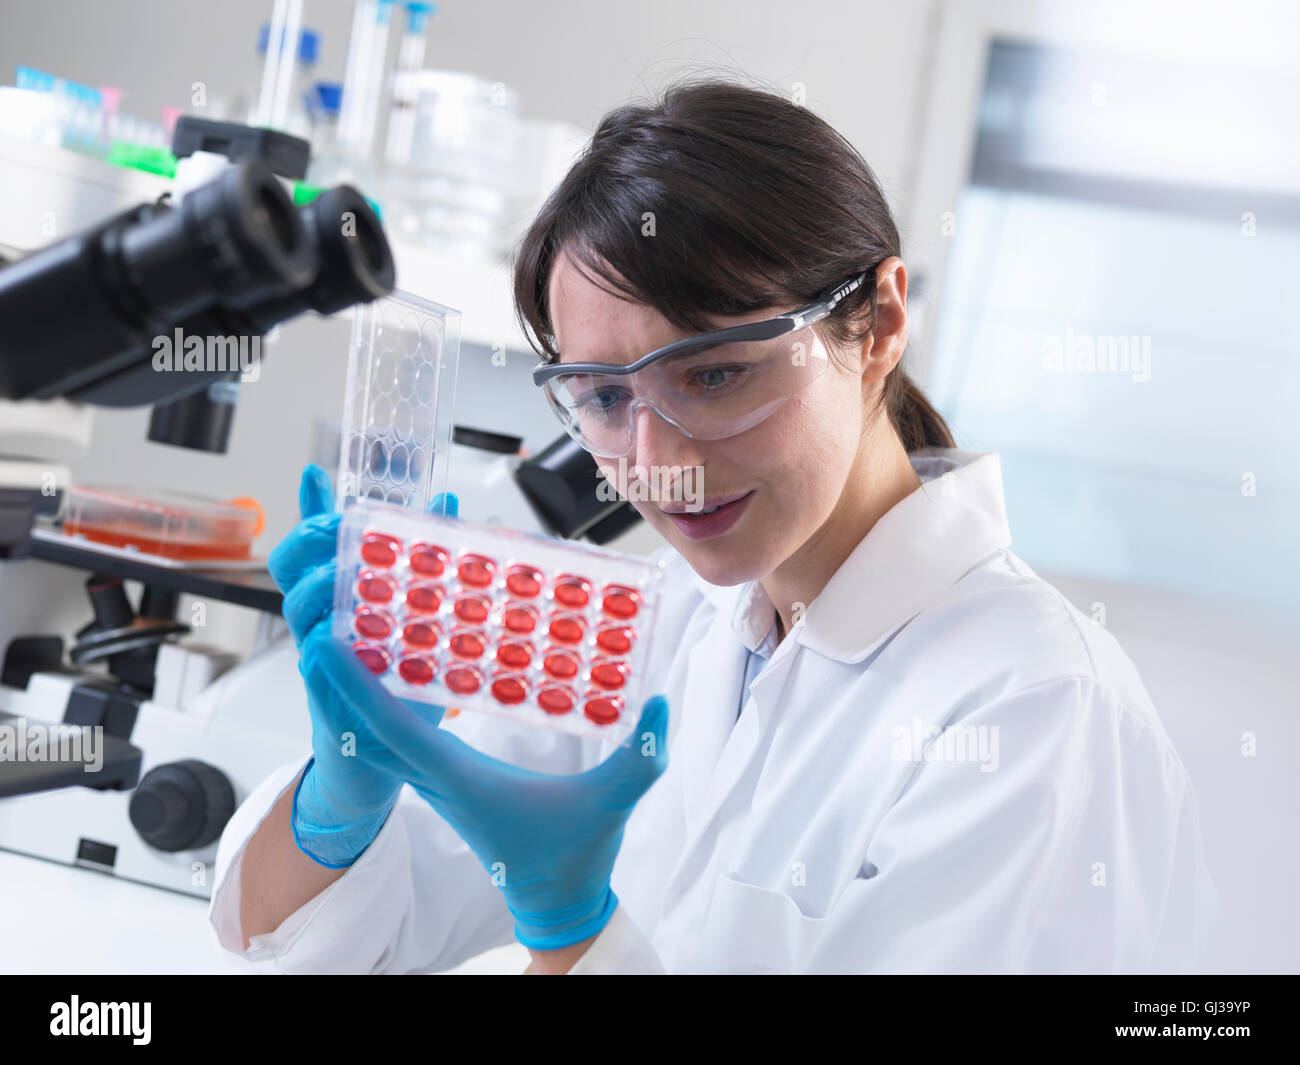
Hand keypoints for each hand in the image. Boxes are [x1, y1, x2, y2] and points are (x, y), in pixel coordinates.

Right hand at [267, 463, 457, 866]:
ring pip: (297, 612)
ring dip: (316, 589)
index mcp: (338, 599)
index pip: (315, 544)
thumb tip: (448, 503)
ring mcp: (320, 658)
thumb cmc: (398, 681)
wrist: (385, 753)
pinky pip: (313, 667)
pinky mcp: (327, 696)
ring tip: (339, 574)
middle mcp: (320, 623)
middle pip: (291, 570)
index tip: (316, 476)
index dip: (309, 509)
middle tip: (336, 528)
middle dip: (307, 541)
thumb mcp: (414, 616)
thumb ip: (423, 560)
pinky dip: (322, 650)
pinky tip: (334, 636)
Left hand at [300, 630, 669, 949]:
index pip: (395, 729)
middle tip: (320, 615)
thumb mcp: (613, 804)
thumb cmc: (578, 855)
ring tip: (347, 629)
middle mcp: (436, 777)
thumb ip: (640, 760)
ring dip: (358, 684)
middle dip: (340, 673)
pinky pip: (403, 733)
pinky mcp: (446, 778)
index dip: (357, 687)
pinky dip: (385, 700)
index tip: (323, 645)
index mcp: (460, 779)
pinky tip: (393, 666)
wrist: (556, 902)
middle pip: (370, 720)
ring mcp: (437, 779)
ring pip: (380, 727)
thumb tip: (659, 707)